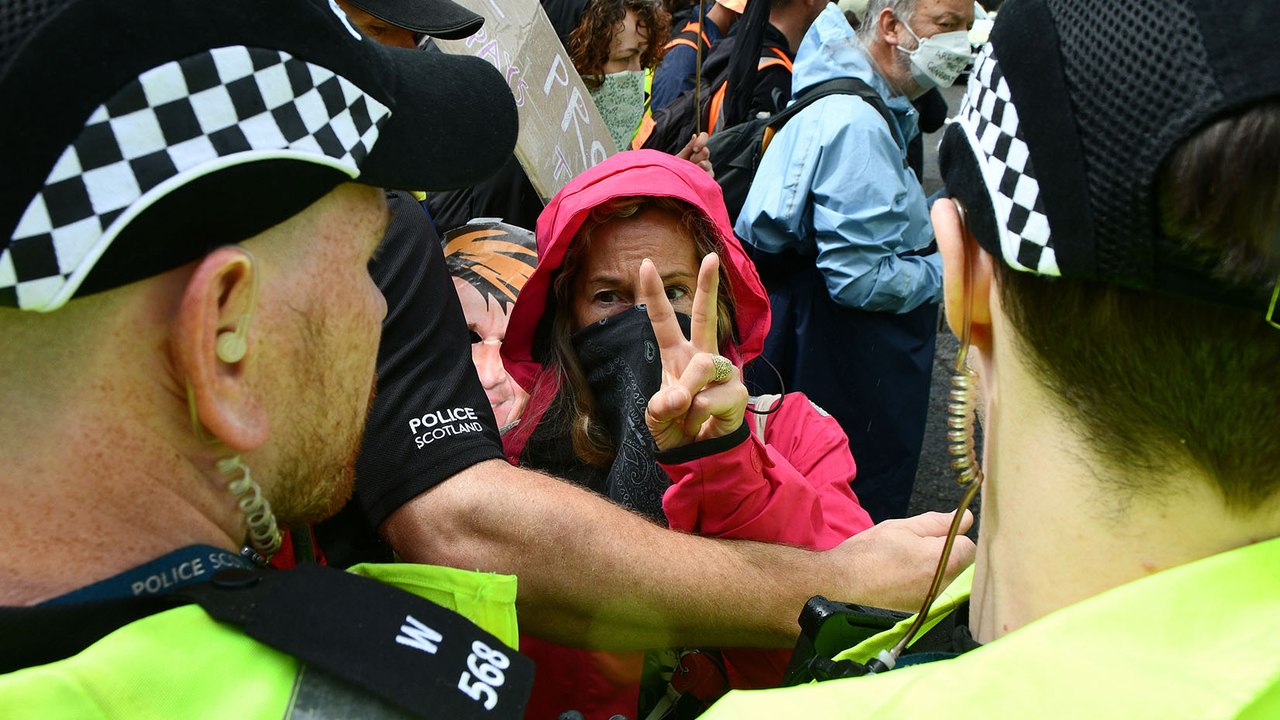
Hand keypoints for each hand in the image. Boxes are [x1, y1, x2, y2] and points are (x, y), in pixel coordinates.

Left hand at [638, 254, 746, 450]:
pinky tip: (700, 423)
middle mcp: (701, 357)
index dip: (654, 294)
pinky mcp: (737, 391)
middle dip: (708, 287)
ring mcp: (722, 372)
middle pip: (705, 316)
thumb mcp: (657, 417)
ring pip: (701, 367)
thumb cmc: (678, 428)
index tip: (645, 265)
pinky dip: (697, 415)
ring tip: (685, 413)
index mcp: (676, 356)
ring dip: (687, 394)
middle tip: (712, 257)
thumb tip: (681, 397)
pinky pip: (708, 398)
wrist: (701, 456)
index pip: (664, 320)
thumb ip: (661, 405)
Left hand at [675, 132, 713, 177]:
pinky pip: (709, 175)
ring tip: (691, 171)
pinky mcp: (708, 179)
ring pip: (708, 164)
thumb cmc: (674, 171)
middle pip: (706, 151)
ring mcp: (706, 169)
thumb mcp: (679, 159)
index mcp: (696, 149)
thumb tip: (695, 136)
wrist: (672, 185)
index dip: (701, 141)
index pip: (704, 137)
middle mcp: (703, 158)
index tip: (695, 149)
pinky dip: (702, 176)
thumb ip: (688, 149)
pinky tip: (695, 178)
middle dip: (697, 156)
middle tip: (690, 162)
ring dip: (699, 167)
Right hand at [822, 511, 976, 611]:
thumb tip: (967, 518)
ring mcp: (932, 606)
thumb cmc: (868, 554)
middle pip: (959, 567)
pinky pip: (932, 598)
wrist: (838, 585)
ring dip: (932, 573)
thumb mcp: (901, 528)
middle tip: (912, 551)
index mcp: (942, 561)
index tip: (929, 538)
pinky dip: (921, 589)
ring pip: (945, 582)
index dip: (950, 538)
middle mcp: (943, 588)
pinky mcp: (921, 617)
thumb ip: (937, 523)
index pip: (969, 547)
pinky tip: (899, 583)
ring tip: (902, 568)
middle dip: (943, 556)